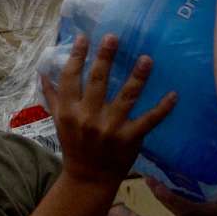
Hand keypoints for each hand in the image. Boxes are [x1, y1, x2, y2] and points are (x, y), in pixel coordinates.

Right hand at [41, 34, 175, 188]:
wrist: (88, 178)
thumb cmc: (74, 144)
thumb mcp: (59, 121)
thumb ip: (52, 96)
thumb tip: (43, 71)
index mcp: (68, 110)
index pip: (70, 77)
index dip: (77, 56)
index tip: (84, 37)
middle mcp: (88, 117)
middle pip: (98, 81)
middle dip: (105, 57)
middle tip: (114, 37)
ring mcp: (110, 128)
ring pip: (126, 97)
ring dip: (137, 76)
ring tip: (147, 59)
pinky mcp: (130, 138)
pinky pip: (149, 120)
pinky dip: (162, 108)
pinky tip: (173, 95)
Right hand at [147, 143, 216, 215]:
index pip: (200, 200)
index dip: (183, 189)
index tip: (169, 174)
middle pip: (185, 206)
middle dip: (167, 193)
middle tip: (151, 177)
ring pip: (180, 210)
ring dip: (163, 196)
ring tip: (148, 180)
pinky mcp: (214, 214)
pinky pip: (185, 208)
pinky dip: (170, 199)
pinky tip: (157, 186)